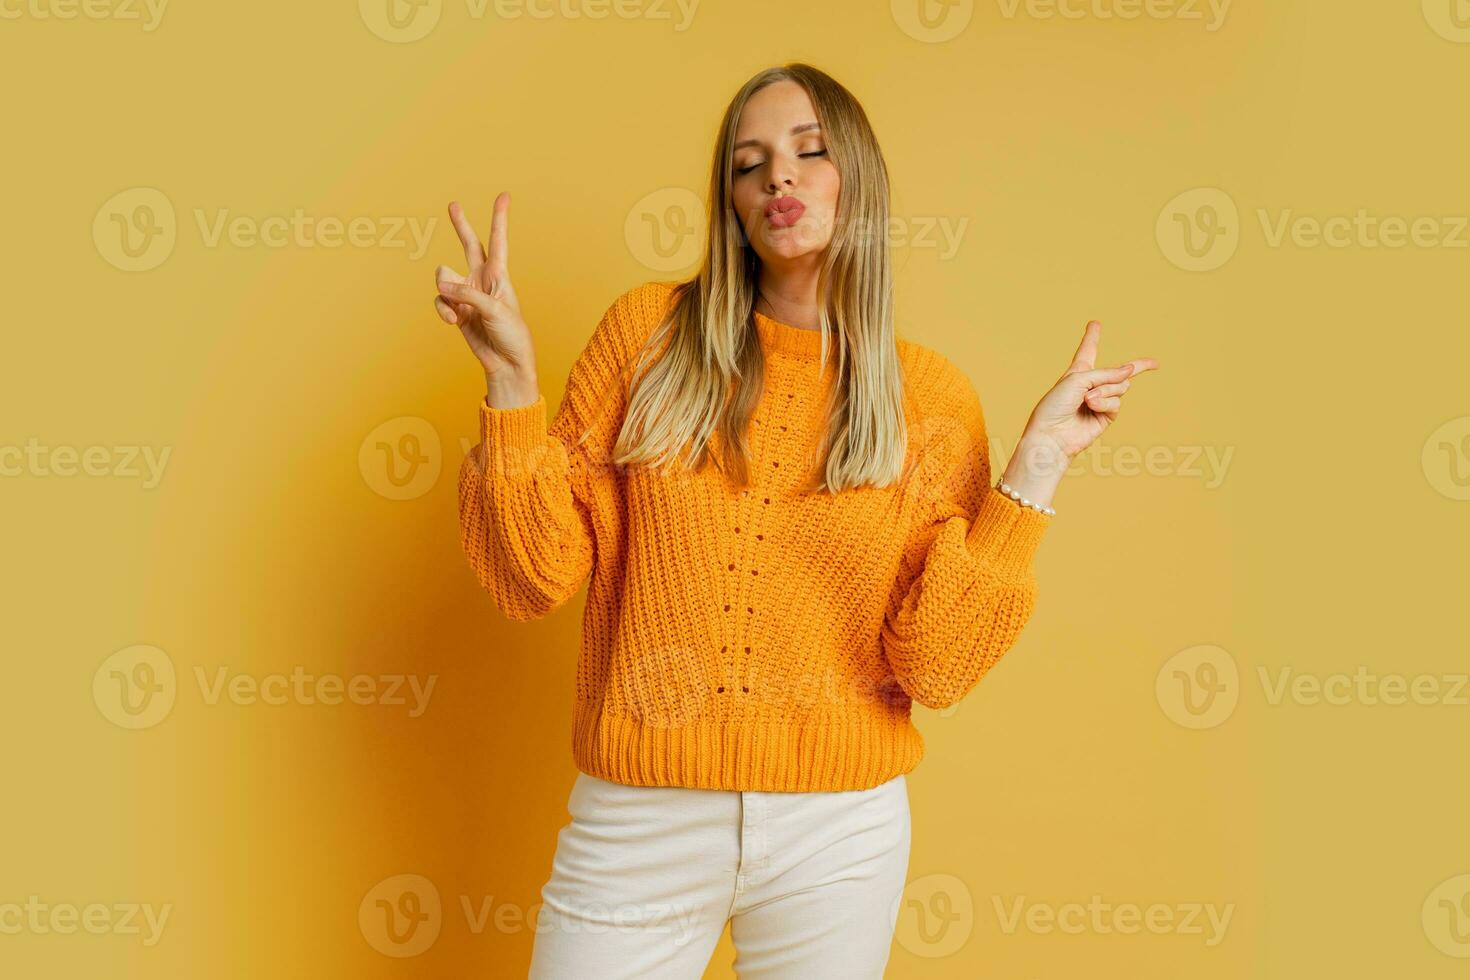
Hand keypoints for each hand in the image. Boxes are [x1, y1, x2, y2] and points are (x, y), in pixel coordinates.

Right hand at [434, 192, 536, 379]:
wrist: (506, 363)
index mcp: (499, 275)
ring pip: (444, 279)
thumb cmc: (511, 335)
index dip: (500, 218)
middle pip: (469, 245)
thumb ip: (467, 294)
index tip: (504, 195)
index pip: (499, 240)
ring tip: (457, 311)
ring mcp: (467, 294)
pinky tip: (454, 321)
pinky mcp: (457, 310)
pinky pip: (441, 302)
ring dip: (446, 293)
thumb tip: (440, 286)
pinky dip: (444, 310)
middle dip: (461, 225)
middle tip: (453, 204)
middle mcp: (482, 280)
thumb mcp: (495, 310)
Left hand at [1021, 320, 1157, 461]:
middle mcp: (1091, 385)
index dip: (1092, 337)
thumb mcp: (1077, 378)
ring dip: (1105, 391)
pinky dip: (1105, 403)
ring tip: (1086, 400)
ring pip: (1121, 387)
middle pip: (1123, 371)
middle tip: (1152, 365)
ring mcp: (1101, 401)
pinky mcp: (1106, 416)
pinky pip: (1116, 402)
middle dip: (1141, 366)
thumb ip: (1105, 373)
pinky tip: (1091, 407)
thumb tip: (1130, 370)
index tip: (1095, 323)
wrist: (1052, 434)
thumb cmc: (1055, 405)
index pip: (1087, 350)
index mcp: (1078, 371)